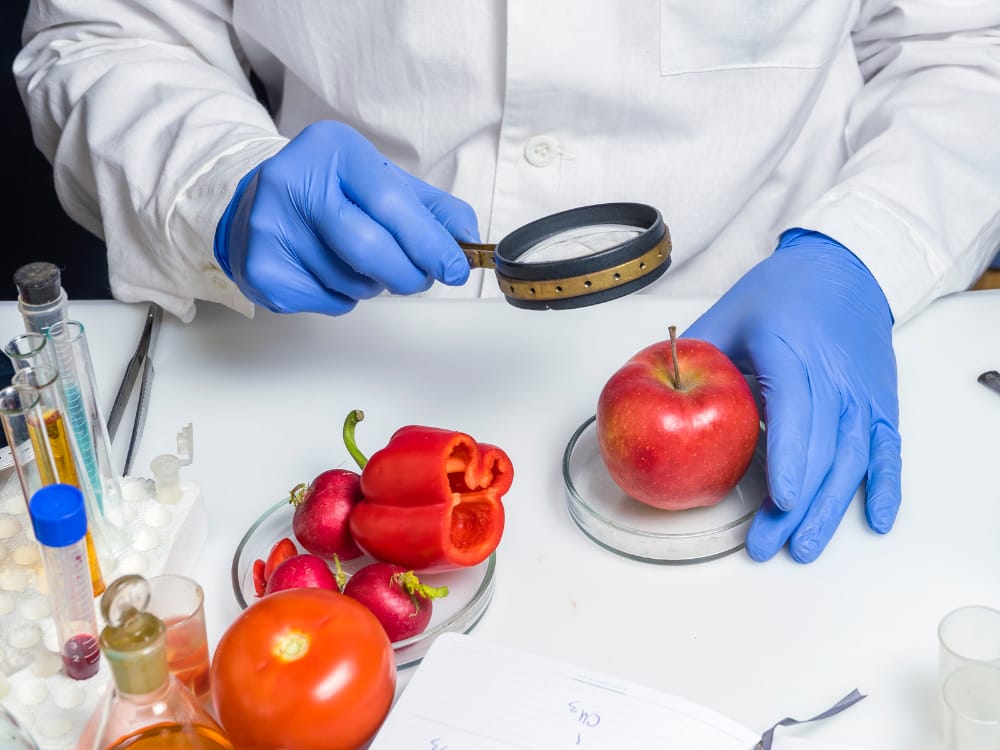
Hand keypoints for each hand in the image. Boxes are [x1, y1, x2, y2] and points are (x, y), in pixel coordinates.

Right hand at [214, 121, 478, 314]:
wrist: (256, 203)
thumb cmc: (331, 192)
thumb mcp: (382, 182)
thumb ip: (431, 209)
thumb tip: (467, 240)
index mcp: (332, 148)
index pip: (390, 202)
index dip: (429, 243)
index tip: (454, 268)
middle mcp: (292, 181)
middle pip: (369, 248)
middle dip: (407, 274)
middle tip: (420, 279)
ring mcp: (269, 227)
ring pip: (351, 282)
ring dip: (374, 286)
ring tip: (360, 264)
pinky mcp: (261, 269)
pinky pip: (327, 302)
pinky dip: (344, 298)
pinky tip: (330, 272)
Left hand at [684, 229, 901, 562]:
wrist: (843, 269)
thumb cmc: (779, 293)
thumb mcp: (727, 315)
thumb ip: (693, 357)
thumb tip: (651, 394)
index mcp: (790, 347)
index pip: (795, 408)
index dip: (789, 456)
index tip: (780, 498)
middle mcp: (834, 373)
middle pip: (822, 447)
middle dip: (796, 504)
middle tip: (766, 544)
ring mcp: (862, 391)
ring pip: (854, 458)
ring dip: (831, 508)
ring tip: (802, 547)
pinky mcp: (881, 401)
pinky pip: (888, 449)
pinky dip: (886, 487)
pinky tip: (875, 521)